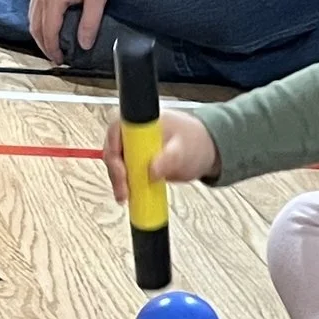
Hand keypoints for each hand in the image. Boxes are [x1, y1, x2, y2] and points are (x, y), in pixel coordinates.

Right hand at [27, 0, 154, 62]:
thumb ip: (90, 22)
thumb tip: (85, 43)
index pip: (48, 32)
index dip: (53, 49)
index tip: (60, 60)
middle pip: (35, 27)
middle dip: (44, 45)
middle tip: (55, 57)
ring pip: (32, 16)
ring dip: (39, 33)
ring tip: (50, 44)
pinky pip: (34, 5)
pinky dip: (38, 19)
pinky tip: (47, 22)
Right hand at [99, 107, 218, 199]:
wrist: (205, 151)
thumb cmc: (195, 142)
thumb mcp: (184, 150)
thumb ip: (170, 158)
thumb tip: (153, 170)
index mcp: (143, 121)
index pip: (117, 130)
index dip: (114, 150)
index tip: (122, 169)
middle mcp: (134, 132)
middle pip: (113, 149)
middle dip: (116, 171)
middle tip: (124, 190)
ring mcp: (134, 147)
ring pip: (116, 163)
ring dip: (118, 181)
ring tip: (125, 197)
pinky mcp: (137, 161)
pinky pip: (124, 172)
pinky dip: (125, 184)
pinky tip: (130, 195)